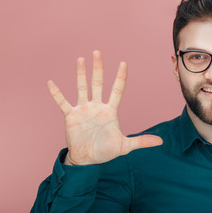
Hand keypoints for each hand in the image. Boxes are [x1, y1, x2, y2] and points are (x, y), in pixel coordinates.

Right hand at [47, 50, 162, 164]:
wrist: (87, 160)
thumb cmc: (106, 151)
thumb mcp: (125, 146)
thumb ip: (141, 141)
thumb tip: (160, 141)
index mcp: (110, 111)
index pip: (117, 90)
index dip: (120, 77)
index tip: (123, 63)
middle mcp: (97, 106)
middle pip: (98, 83)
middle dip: (98, 68)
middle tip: (97, 52)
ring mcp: (83, 109)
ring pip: (82, 87)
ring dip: (81, 74)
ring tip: (81, 59)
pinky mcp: (71, 116)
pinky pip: (62, 102)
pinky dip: (56, 93)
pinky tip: (50, 83)